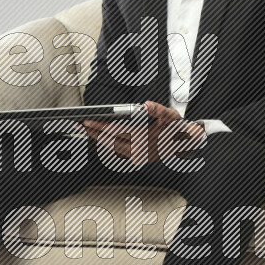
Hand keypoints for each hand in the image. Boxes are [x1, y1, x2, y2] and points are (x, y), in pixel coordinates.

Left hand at [82, 101, 205, 164]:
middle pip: (110, 141)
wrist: (185, 143)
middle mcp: (139, 151)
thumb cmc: (176, 128)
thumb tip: (146, 106)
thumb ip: (158, 110)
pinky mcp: (136, 158)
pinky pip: (116, 151)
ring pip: (111, 147)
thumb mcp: (171, 116)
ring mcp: (137, 156)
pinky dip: (106, 144)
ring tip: (85, 130)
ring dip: (97, 139)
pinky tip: (98, 137)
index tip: (87, 121)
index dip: (100, 126)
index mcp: (144, 140)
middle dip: (93, 133)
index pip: (116, 132)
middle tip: (78, 125)